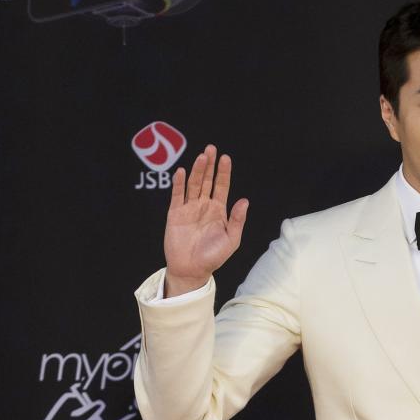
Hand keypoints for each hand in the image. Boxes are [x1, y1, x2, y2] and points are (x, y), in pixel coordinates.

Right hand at [163, 143, 248, 292]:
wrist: (192, 270)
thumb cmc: (213, 257)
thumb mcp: (231, 240)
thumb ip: (237, 220)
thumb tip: (245, 200)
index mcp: (218, 211)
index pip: (221, 186)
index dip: (224, 173)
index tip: (225, 158)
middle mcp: (204, 206)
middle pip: (206, 180)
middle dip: (209, 165)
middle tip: (211, 148)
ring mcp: (189, 208)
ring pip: (193, 184)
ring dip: (196, 170)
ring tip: (201, 157)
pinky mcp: (175, 213)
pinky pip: (177, 195)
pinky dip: (179, 183)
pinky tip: (182, 171)